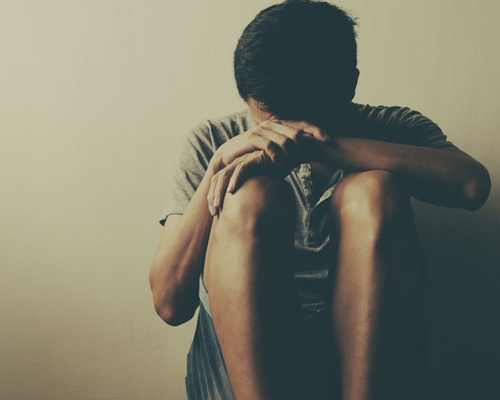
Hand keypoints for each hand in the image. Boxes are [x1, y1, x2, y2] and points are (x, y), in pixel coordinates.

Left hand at [207, 149, 282, 215]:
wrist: (289, 155)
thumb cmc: (276, 171)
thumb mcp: (261, 183)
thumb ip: (253, 193)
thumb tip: (250, 211)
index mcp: (235, 169)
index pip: (218, 182)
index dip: (213, 196)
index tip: (214, 212)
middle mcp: (237, 164)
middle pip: (217, 179)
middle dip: (212, 196)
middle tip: (213, 212)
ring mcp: (245, 161)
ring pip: (225, 175)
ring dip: (219, 190)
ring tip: (217, 204)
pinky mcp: (254, 159)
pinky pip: (242, 169)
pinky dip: (235, 179)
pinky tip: (231, 191)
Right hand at [210, 118, 329, 172]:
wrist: (230, 155)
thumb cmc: (254, 154)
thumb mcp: (273, 149)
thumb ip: (288, 148)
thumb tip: (308, 154)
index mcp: (280, 124)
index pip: (303, 124)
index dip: (316, 130)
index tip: (328, 140)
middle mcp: (272, 123)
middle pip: (296, 133)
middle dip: (302, 149)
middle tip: (301, 163)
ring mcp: (262, 129)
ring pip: (285, 140)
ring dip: (290, 156)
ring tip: (290, 167)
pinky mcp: (253, 138)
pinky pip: (271, 146)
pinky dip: (278, 157)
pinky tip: (279, 166)